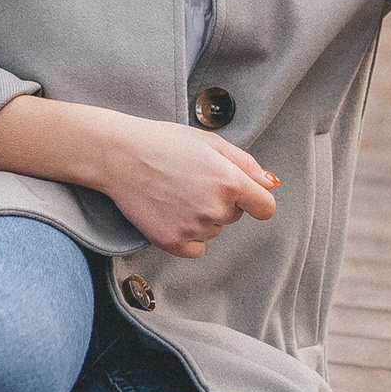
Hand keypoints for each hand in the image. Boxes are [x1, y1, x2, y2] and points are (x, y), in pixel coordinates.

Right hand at [87, 113, 279, 257]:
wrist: (120, 156)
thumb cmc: (165, 143)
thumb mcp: (211, 143)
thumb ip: (247, 164)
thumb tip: (271, 184)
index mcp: (230, 181)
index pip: (265, 208)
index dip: (256, 201)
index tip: (245, 197)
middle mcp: (214, 208)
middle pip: (235, 217)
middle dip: (221, 202)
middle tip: (192, 180)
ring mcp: (192, 228)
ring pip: (214, 231)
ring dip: (202, 218)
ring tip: (176, 192)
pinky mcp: (172, 242)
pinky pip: (196, 248)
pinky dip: (188, 236)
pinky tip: (170, 212)